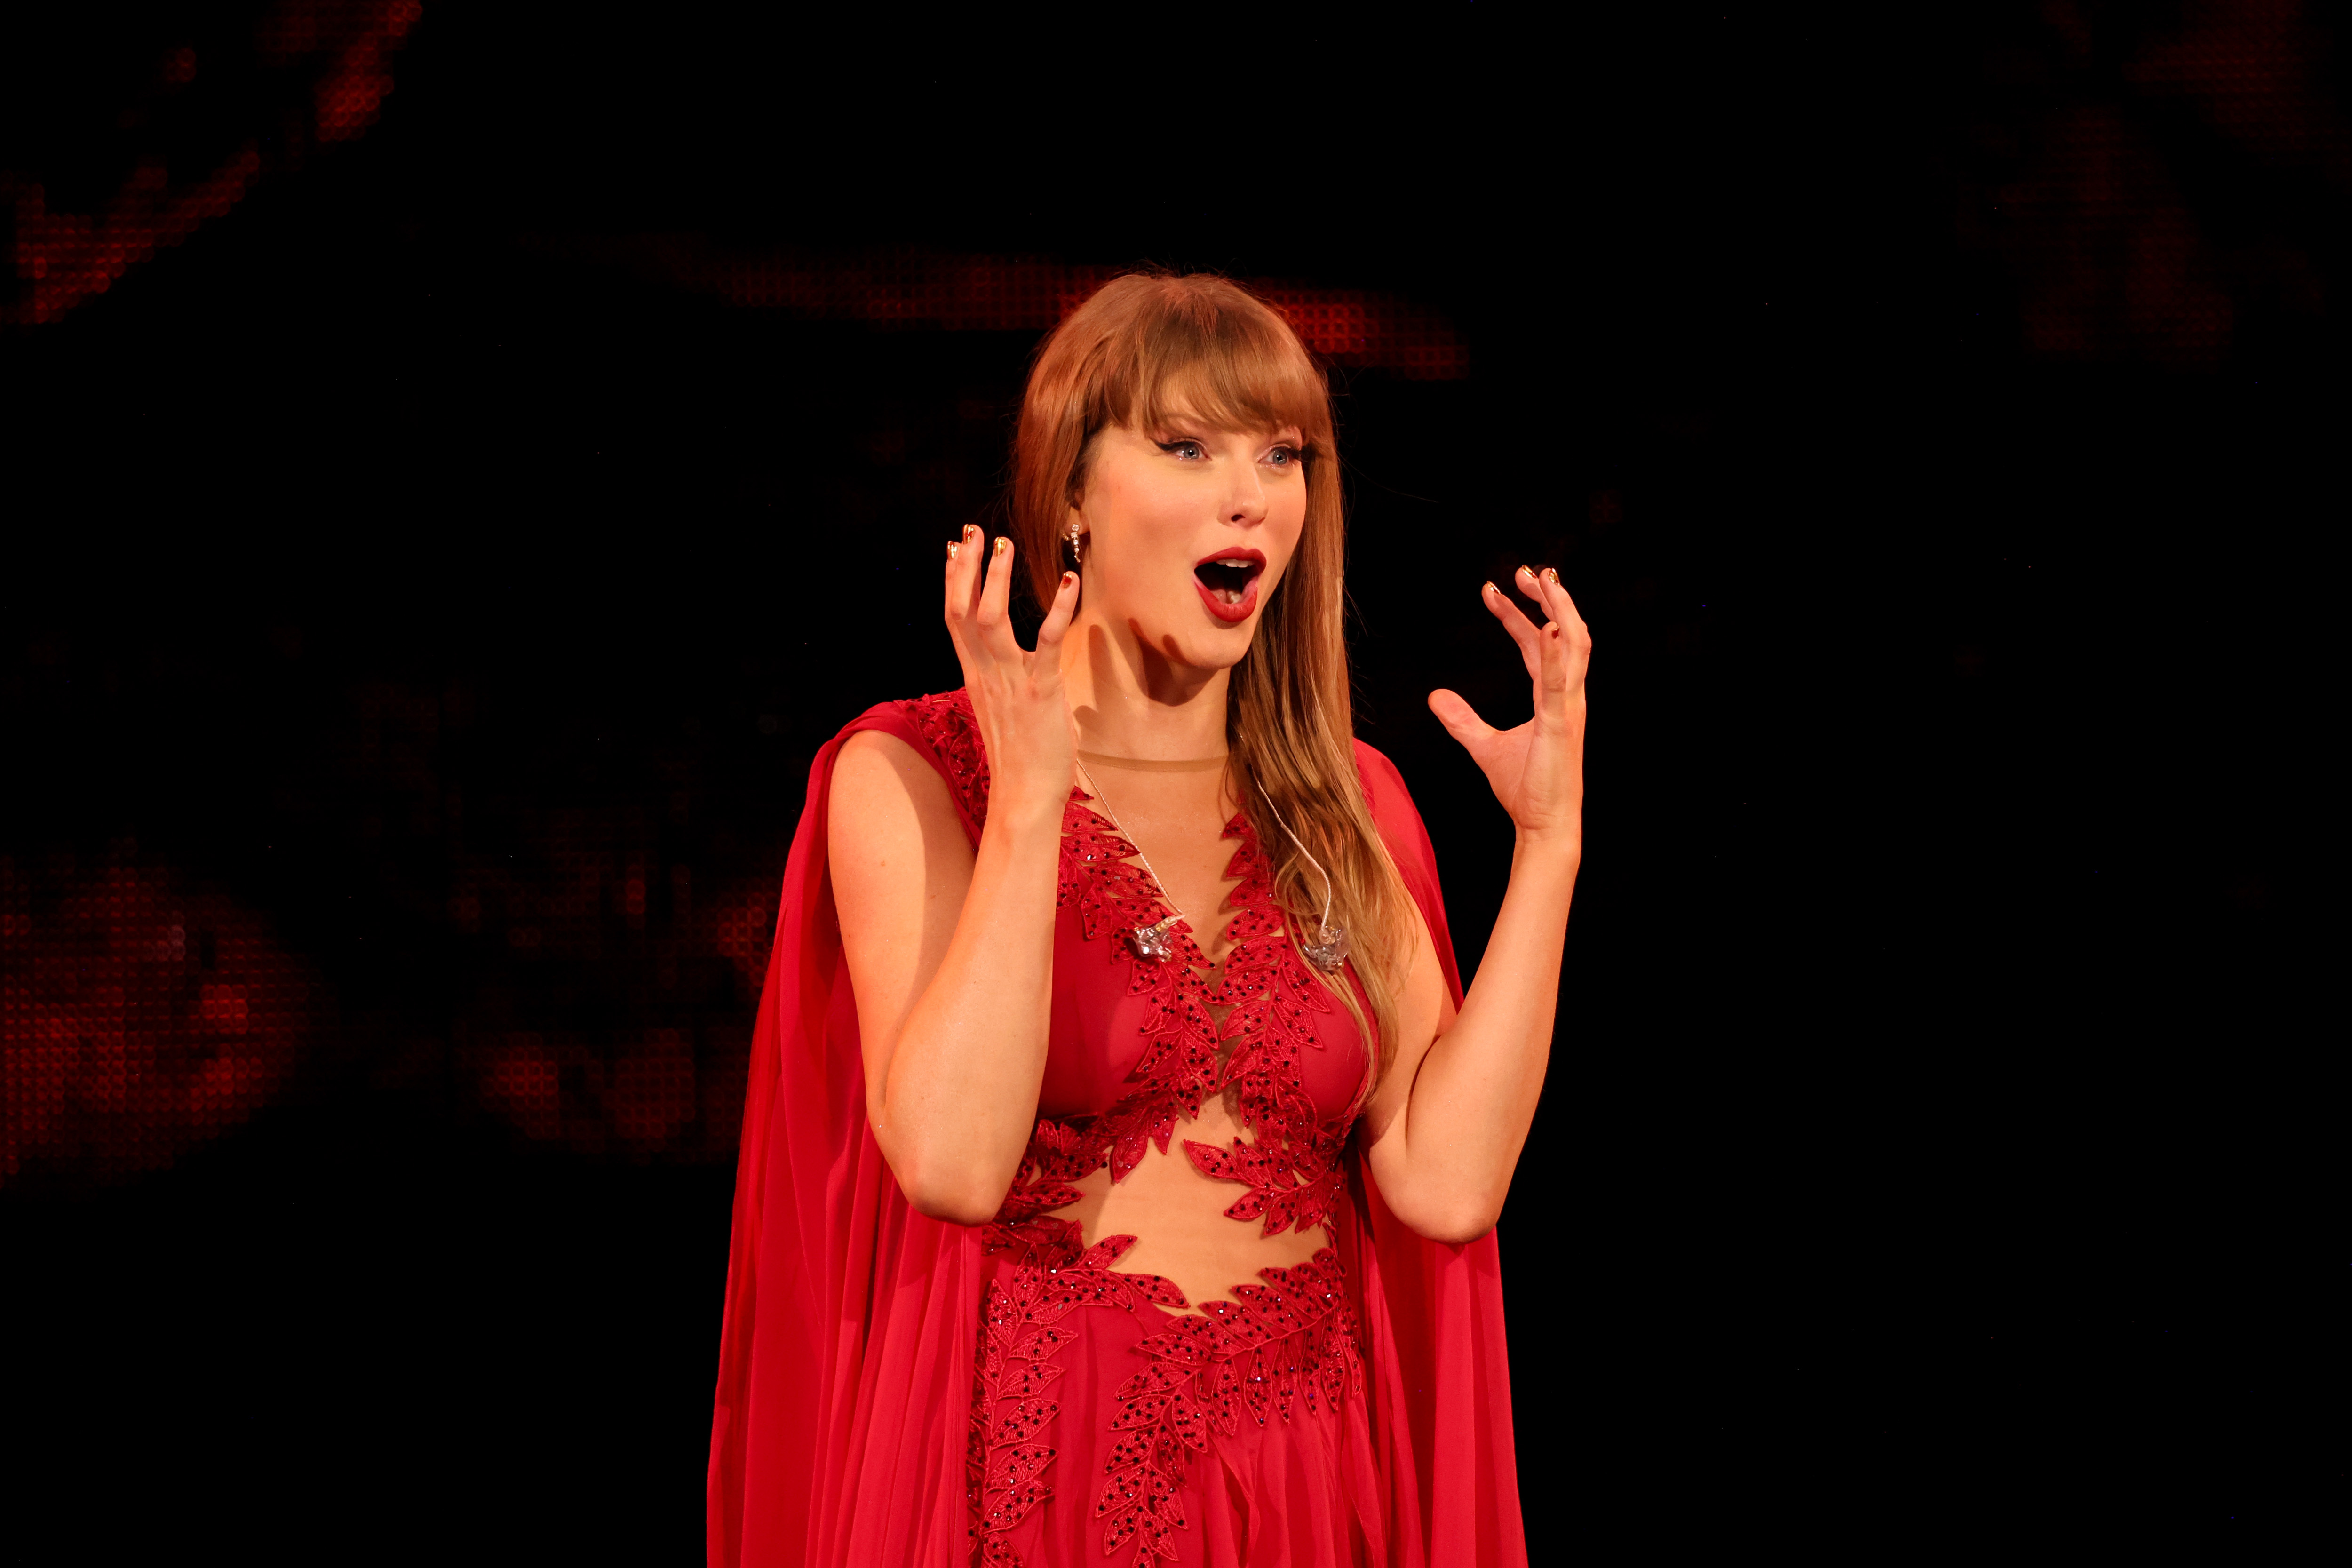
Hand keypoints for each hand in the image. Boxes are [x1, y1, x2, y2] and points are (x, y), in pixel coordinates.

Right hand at [943, 527, 1083, 819]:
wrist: (1023, 797)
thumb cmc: (1023, 759)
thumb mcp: (1008, 712)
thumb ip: (1012, 685)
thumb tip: (1031, 673)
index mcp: (975, 677)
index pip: (954, 620)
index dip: (952, 582)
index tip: (953, 549)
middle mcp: (985, 674)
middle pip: (964, 611)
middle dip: (966, 569)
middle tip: (973, 532)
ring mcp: (1010, 681)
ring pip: (992, 619)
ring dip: (997, 579)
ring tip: (1005, 545)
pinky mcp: (1040, 691)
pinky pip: (1046, 642)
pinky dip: (1058, 610)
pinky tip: (1069, 582)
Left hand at [1428, 565, 1589, 849]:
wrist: (1544, 826)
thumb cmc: (1525, 788)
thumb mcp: (1484, 745)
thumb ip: (1462, 720)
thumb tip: (1434, 696)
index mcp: (1553, 697)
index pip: (1536, 643)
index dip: (1517, 614)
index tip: (1491, 590)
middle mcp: (1567, 696)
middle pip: (1564, 632)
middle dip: (1548, 597)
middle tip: (1525, 569)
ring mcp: (1569, 708)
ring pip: (1574, 646)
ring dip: (1560, 609)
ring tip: (1543, 580)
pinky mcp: (1563, 725)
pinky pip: (1561, 682)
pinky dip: (1553, 653)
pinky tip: (1545, 626)